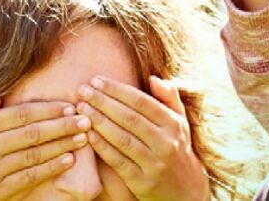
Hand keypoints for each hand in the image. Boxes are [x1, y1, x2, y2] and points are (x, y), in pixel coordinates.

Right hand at [0, 100, 91, 199]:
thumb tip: (0, 84)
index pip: (20, 114)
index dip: (47, 109)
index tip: (69, 105)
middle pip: (32, 133)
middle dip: (62, 125)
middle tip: (86, 119)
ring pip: (34, 155)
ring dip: (62, 145)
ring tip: (82, 137)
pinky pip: (30, 178)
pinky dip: (51, 168)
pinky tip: (67, 160)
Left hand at [77, 76, 208, 200]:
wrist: (186, 190)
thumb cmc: (176, 147)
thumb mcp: (180, 122)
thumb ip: (169, 98)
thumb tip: (153, 78)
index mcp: (174, 125)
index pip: (142, 102)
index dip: (117, 90)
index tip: (96, 80)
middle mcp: (166, 143)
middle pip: (129, 118)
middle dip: (103, 102)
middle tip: (83, 90)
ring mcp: (154, 164)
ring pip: (122, 139)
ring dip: (99, 122)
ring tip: (81, 109)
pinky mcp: (142, 182)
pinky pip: (118, 161)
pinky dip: (102, 147)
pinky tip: (89, 134)